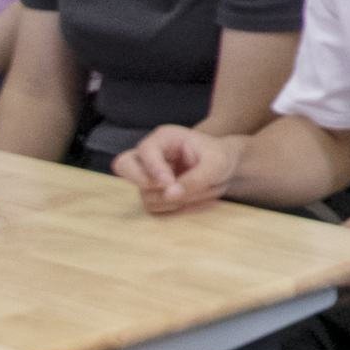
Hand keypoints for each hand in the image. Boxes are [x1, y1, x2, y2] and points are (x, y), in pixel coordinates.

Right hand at [117, 124, 243, 216]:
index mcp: (164, 138)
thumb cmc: (220, 157)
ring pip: (146, 196)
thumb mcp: (216, 163)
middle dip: (142, 180)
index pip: (145, 151)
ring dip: (177, 200)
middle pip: (123, 166)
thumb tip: (170, 194)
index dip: (153, 167)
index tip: (168, 181)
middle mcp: (150, 156)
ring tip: (206, 191)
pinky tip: (200, 201)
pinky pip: (157, 211)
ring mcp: (148, 177)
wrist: (225, 167)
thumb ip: (195, 177)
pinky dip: (179, 210)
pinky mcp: (153, 196)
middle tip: (168, 188)